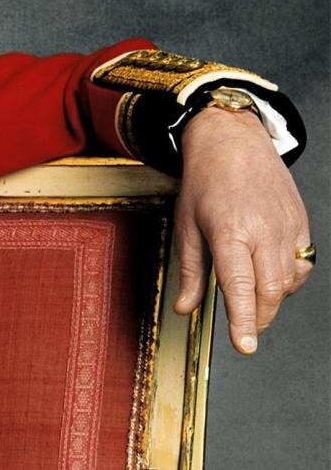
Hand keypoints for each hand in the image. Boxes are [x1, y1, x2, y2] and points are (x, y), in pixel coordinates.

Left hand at [174, 106, 311, 353]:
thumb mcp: (186, 225)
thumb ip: (190, 271)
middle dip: (259, 318)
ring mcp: (286, 227)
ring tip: (253, 301)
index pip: (238, 286)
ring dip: (272, 301)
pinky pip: (302, 265)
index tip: (244, 346)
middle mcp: (262, 231)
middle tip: (245, 330)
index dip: (242, 320)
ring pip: (287, 282)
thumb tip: (184, 308)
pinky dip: (288, 280)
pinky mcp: (301, 224)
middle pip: (269, 291)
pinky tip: (270, 278)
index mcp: (229, 231)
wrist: (233, 142)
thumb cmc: (204, 182)